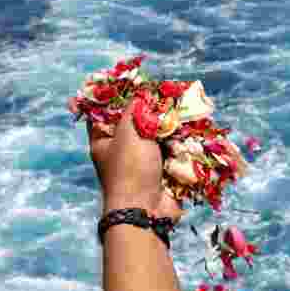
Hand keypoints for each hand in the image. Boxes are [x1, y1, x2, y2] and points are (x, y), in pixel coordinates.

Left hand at [88, 100, 182, 219]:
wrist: (146, 210)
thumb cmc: (130, 169)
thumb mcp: (128, 132)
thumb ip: (135, 109)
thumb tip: (142, 92)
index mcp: (103, 141)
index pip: (102, 112)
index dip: (113, 96)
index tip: (128, 80)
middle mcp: (120, 149)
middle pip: (132, 121)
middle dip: (147, 107)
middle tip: (160, 89)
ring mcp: (141, 160)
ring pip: (154, 133)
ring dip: (166, 121)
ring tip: (177, 102)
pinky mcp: (161, 169)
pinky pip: (169, 148)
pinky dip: (178, 138)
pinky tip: (187, 122)